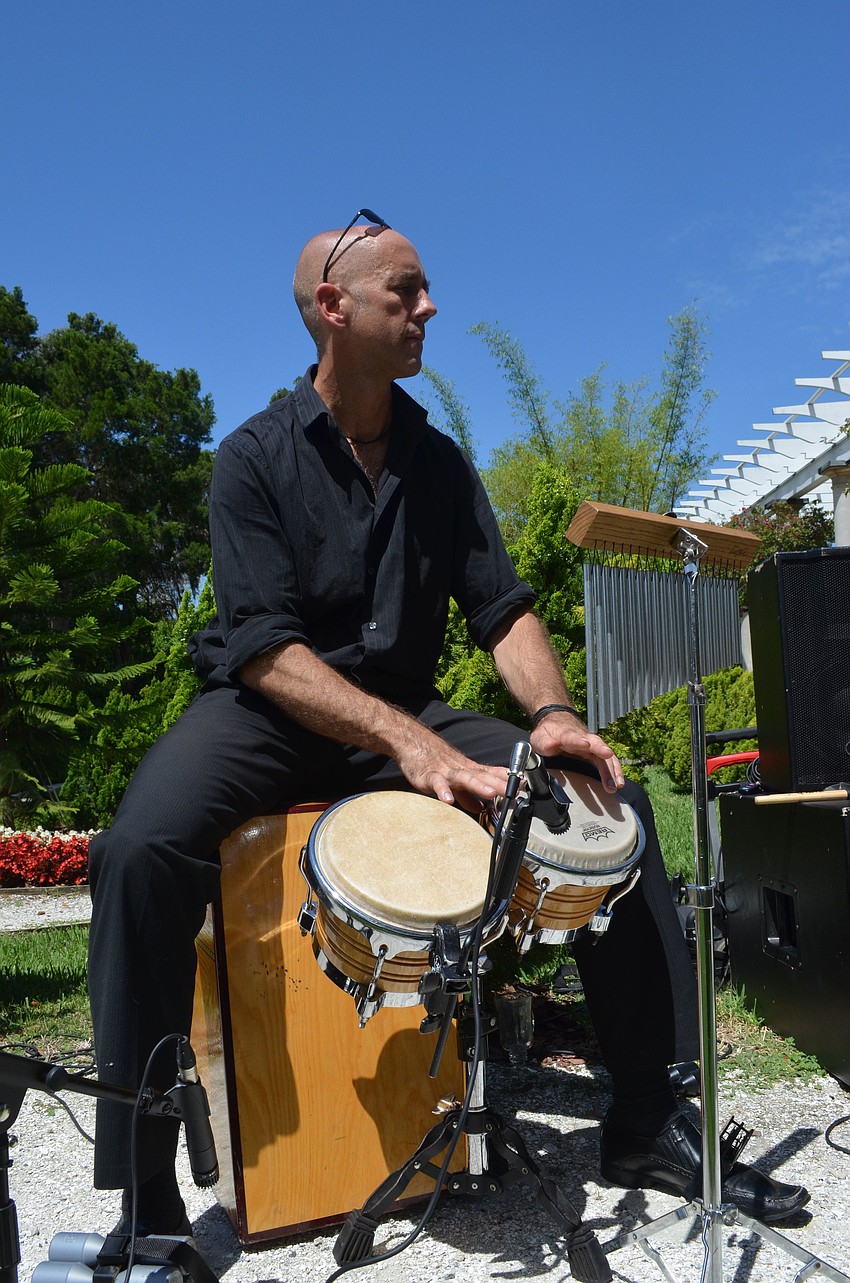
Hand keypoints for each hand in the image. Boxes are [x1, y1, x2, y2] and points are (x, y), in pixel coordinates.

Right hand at [394, 729, 509, 812]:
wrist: (413, 743)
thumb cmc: (436, 762)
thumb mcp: (456, 779)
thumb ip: (469, 795)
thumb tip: (481, 809)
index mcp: (469, 771)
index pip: (493, 774)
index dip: (508, 780)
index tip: (526, 786)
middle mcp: (462, 770)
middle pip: (483, 777)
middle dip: (500, 784)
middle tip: (516, 791)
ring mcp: (446, 772)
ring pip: (465, 779)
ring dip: (479, 786)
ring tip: (492, 793)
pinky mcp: (429, 776)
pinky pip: (437, 783)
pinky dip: (442, 791)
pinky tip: (448, 800)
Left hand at [530, 710, 624, 792]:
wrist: (558, 723)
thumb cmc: (549, 733)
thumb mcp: (540, 737)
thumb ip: (544, 743)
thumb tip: (550, 746)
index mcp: (567, 734)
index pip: (573, 737)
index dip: (579, 740)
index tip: (585, 744)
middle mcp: (583, 738)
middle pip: (595, 743)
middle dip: (601, 749)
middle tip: (607, 755)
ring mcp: (591, 746)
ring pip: (604, 755)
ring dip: (611, 769)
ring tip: (615, 784)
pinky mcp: (596, 753)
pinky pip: (608, 762)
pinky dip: (614, 772)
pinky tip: (618, 784)